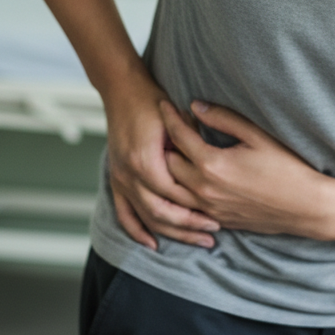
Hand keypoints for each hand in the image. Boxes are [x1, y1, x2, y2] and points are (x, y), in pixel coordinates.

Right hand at [103, 73, 221, 249]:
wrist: (122, 90)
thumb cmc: (152, 101)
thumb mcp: (178, 119)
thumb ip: (192, 142)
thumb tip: (212, 163)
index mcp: (146, 160)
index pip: (175, 195)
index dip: (197, 209)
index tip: (218, 217)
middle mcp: (129, 174)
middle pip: (162, 212)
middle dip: (188, 227)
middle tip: (213, 235)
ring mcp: (120, 179)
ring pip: (147, 217)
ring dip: (171, 233)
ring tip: (196, 241)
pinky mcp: (116, 179)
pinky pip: (124, 213)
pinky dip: (137, 230)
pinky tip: (152, 244)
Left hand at [159, 101, 334, 239]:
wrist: (307, 207)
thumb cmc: (288, 168)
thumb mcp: (258, 136)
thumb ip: (224, 119)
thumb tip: (195, 105)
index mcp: (212, 164)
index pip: (179, 136)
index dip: (169, 117)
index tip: (163, 103)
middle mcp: (204, 189)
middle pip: (168, 163)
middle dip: (164, 143)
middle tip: (167, 127)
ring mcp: (210, 208)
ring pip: (174, 189)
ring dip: (169, 170)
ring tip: (173, 151)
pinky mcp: (219, 220)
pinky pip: (189, 206)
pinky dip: (183, 190)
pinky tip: (190, 177)